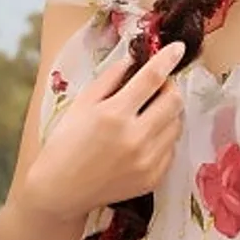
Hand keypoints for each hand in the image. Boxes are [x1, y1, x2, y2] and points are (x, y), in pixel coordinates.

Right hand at [24, 41, 186, 220]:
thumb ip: (109, 79)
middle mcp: (135, 137)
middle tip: (157, 87)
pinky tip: (144, 139)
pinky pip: (172, 148)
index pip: (151, 78)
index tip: (178, 49)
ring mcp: (148, 160)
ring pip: (177, 124)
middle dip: (170, 88)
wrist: (62, 190)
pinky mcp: (154, 176)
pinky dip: (163, 137)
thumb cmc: (66, 143)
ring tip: (148, 114)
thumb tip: (133, 59)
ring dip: (168, 113)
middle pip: (174, 101)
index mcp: (113, 115)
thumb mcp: (81, 105)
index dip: (167, 59)